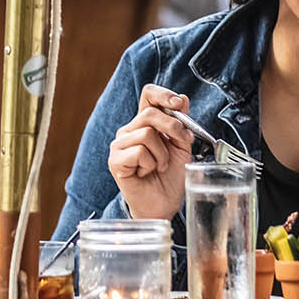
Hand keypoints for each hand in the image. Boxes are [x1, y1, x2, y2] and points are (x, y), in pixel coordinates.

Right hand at [107, 85, 196, 220]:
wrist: (163, 203)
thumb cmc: (170, 176)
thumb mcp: (182, 146)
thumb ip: (180, 123)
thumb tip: (182, 99)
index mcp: (145, 123)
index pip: (148, 95)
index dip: (163, 94)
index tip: (178, 104)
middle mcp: (129, 130)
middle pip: (150, 113)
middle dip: (173, 129)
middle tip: (180, 144)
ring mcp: (120, 145)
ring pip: (146, 134)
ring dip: (161, 154)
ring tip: (158, 166)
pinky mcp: (115, 160)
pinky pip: (139, 151)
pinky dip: (150, 164)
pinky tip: (146, 172)